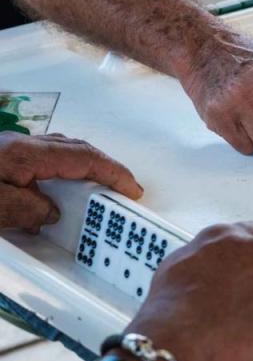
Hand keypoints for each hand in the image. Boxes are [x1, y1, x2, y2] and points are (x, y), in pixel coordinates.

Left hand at [0, 132, 141, 232]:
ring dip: (81, 172)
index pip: (84, 157)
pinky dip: (59, 177)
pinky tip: (54, 196)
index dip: (114, 172)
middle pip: (75, 151)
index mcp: (23, 153)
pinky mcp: (0, 161)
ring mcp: (7, 151)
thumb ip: (31, 210)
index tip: (132, 189)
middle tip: (122, 190)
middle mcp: (18, 146)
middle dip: (104, 170)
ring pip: (57, 155)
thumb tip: (51, 213)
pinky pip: (39, 164)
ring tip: (94, 194)